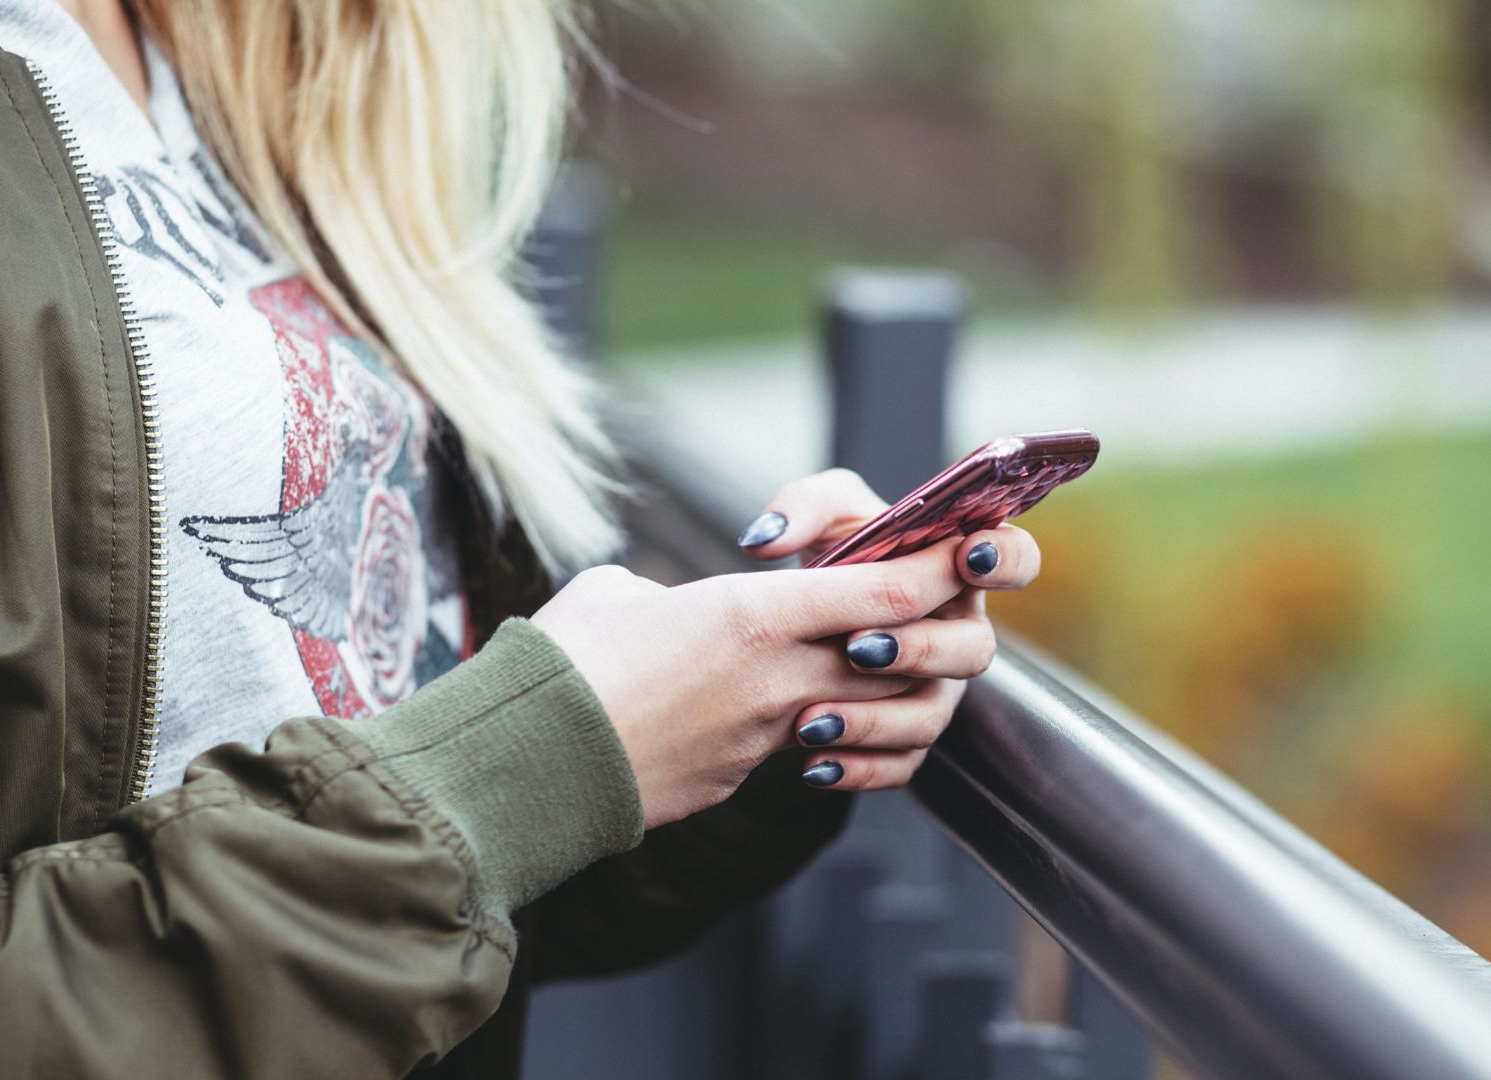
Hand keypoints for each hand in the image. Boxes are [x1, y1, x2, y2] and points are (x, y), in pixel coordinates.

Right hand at [532, 538, 988, 827]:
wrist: (528, 766)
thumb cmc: (562, 663)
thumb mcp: (617, 594)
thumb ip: (668, 592)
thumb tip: (666, 609)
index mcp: (754, 616)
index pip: (887, 591)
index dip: (937, 569)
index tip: (962, 549)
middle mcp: (778, 679)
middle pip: (899, 655)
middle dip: (927, 632)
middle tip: (925, 608)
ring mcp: (766, 737)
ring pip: (867, 711)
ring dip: (881, 690)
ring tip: (863, 666)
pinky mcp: (742, 778)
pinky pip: (811, 752)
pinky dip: (824, 734)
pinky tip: (802, 720)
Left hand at [735, 468, 1041, 791]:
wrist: (799, 622)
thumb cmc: (833, 554)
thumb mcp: (820, 515)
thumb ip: (802, 507)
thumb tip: (766, 541)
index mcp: (958, 569)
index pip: (1015, 559)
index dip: (1005, 559)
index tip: (967, 556)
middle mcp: (958, 633)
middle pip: (974, 650)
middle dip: (920, 649)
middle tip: (858, 646)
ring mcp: (937, 690)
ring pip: (931, 716)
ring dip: (875, 719)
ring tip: (812, 719)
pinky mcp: (907, 738)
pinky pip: (900, 765)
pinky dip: (857, 768)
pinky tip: (813, 764)